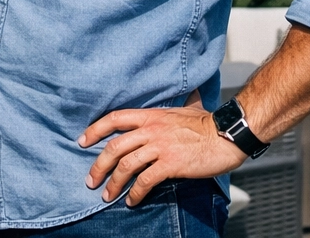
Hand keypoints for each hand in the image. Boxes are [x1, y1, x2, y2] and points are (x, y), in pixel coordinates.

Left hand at [79, 94, 246, 206]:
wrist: (227, 134)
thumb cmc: (207, 123)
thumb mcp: (181, 110)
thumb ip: (165, 113)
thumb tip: (165, 109)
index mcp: (150, 115)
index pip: (114, 118)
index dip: (95, 130)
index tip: (82, 141)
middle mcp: (151, 129)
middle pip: (114, 146)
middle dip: (98, 165)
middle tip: (90, 180)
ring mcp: (160, 146)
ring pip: (126, 165)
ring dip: (113, 183)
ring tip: (106, 195)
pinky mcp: (171, 164)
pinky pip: (145, 180)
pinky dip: (135, 192)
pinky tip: (131, 201)